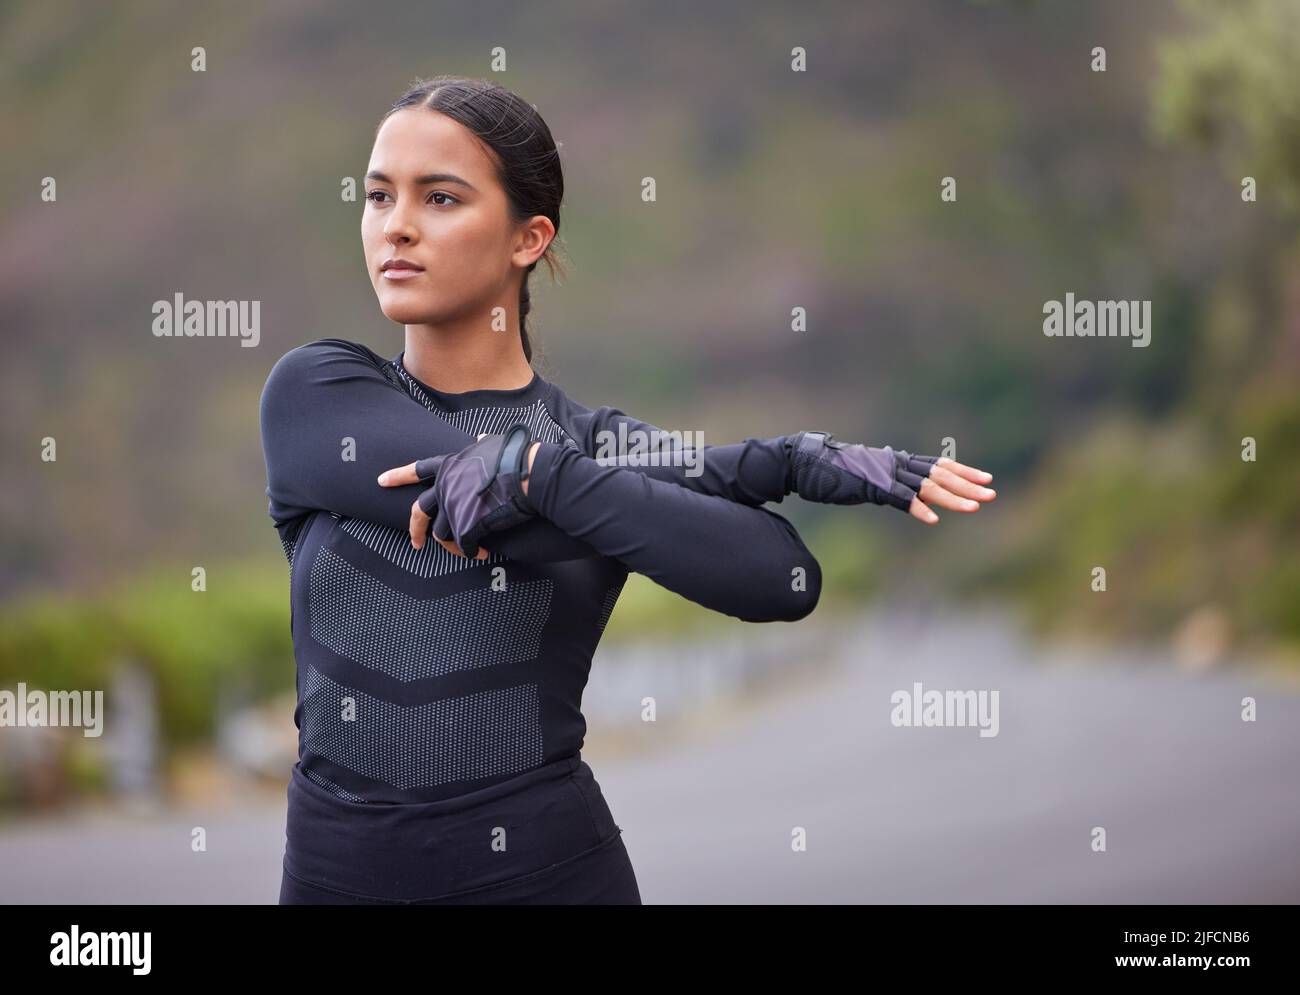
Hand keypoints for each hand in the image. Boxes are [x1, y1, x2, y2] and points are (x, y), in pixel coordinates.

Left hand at [377, 425, 541, 556]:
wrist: (525, 473)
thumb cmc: (514, 456)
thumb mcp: (493, 444)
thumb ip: (482, 444)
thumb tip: (481, 438)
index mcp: (450, 465)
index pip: (418, 469)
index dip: (398, 476)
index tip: (381, 481)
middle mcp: (445, 486)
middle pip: (419, 511)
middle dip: (415, 529)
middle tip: (414, 543)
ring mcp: (453, 506)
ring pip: (442, 533)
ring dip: (454, 545)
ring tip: (468, 550)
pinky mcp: (466, 525)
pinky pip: (464, 545)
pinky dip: (472, 551)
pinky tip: (482, 552)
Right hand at [786, 431, 995, 523]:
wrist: (803, 462)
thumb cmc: (831, 472)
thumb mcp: (866, 478)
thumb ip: (887, 483)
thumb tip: (900, 492)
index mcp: (896, 461)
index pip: (938, 464)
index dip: (963, 471)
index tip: (985, 478)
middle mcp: (895, 464)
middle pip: (940, 474)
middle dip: (968, 485)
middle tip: (992, 494)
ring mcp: (884, 475)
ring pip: (926, 485)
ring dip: (952, 497)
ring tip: (974, 507)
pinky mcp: (870, 486)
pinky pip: (899, 498)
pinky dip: (917, 508)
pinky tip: (933, 519)